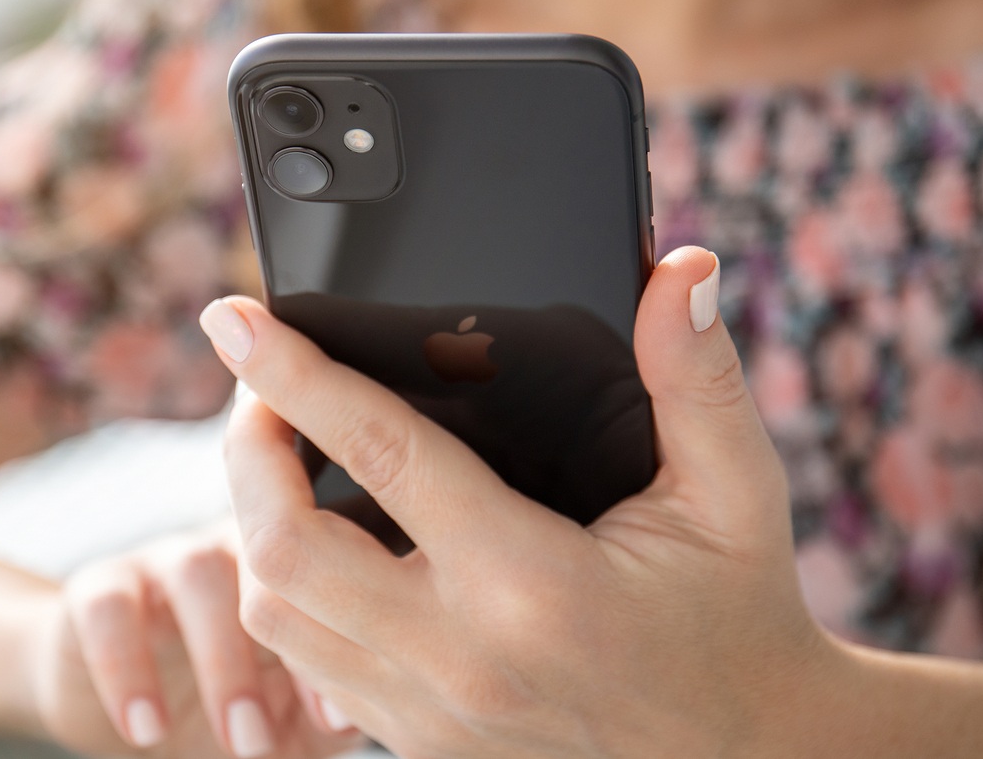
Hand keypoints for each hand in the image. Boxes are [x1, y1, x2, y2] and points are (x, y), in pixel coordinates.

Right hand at [26, 522, 359, 756]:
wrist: (132, 706)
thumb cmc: (236, 702)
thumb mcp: (290, 717)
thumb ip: (333, 708)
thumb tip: (376, 712)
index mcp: (294, 567)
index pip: (327, 578)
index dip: (340, 641)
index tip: (338, 721)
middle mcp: (237, 545)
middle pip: (270, 558)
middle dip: (282, 645)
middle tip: (279, 734)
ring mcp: (168, 558)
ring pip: (196, 571)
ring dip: (222, 660)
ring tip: (239, 741)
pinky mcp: (100, 584)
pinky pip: (109, 605)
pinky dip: (126, 667)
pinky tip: (146, 727)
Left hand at [204, 246, 841, 758]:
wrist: (749, 756)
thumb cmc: (736, 614)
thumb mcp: (735, 492)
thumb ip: (698, 377)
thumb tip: (679, 272)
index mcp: (531, 581)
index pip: (379, 453)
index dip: (295, 374)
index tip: (233, 318)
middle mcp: (461, 655)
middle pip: (283, 546)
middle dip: (246, 451)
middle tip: (259, 387)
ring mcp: (432, 712)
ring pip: (276, 617)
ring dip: (253, 525)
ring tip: (277, 457)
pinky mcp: (421, 743)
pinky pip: (308, 667)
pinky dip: (287, 595)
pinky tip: (317, 544)